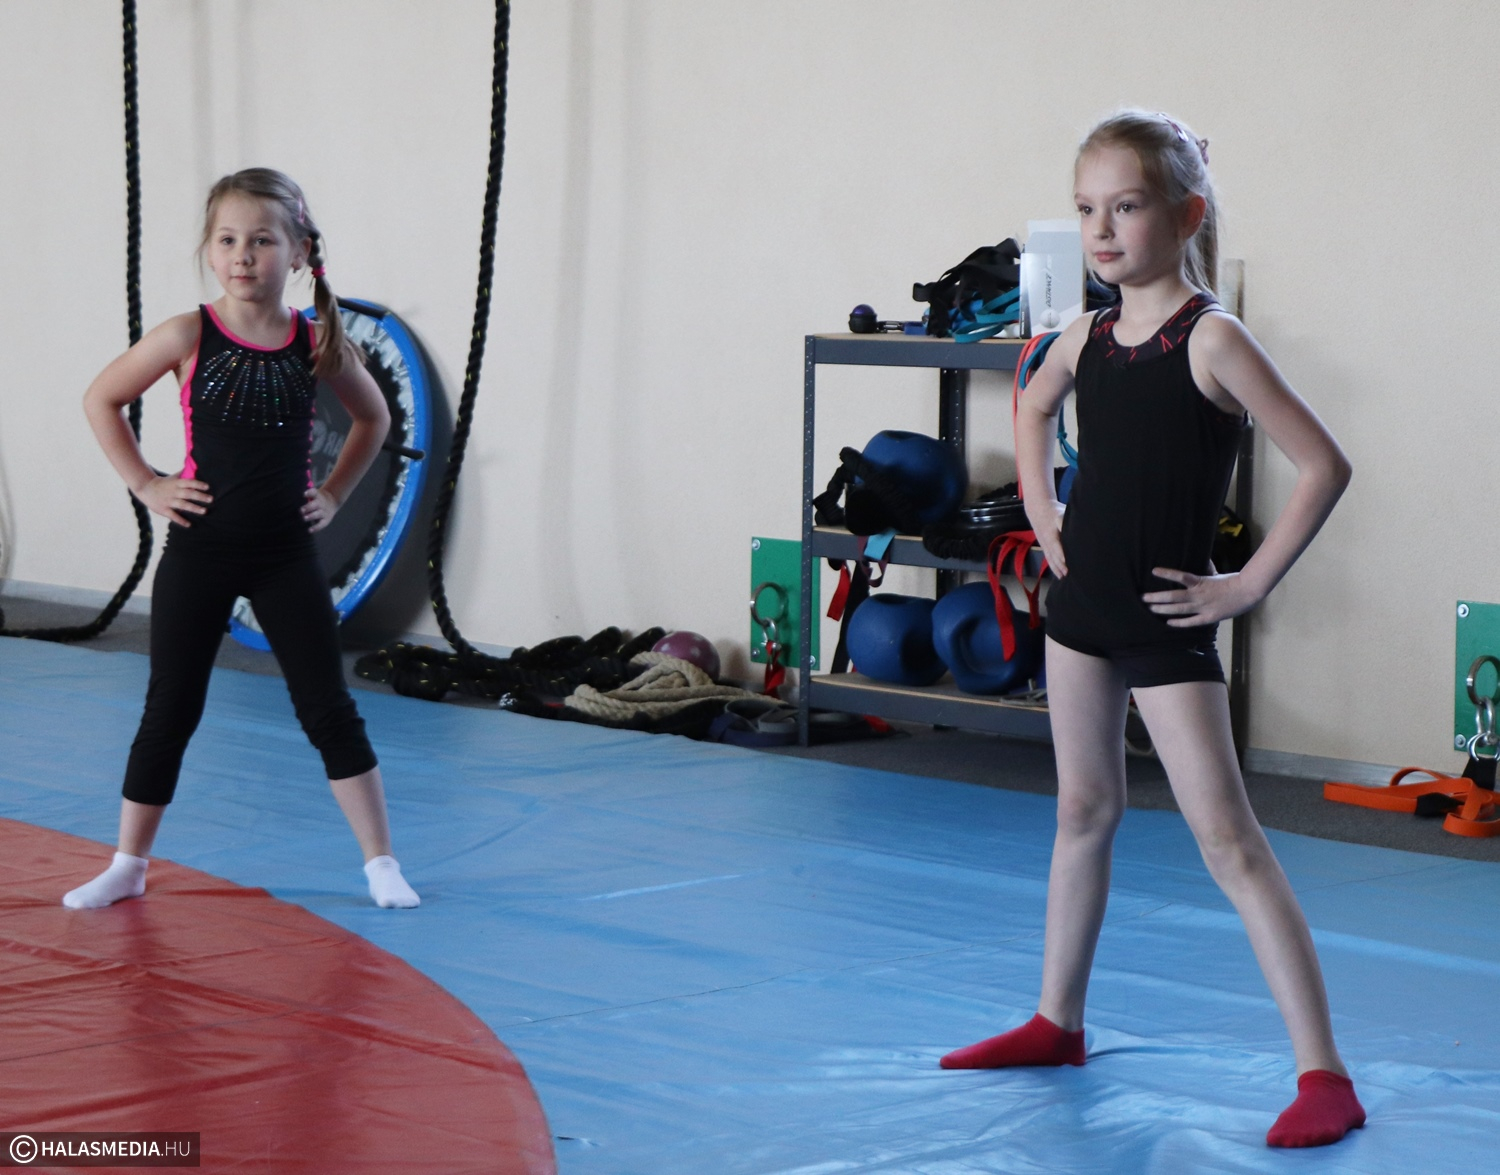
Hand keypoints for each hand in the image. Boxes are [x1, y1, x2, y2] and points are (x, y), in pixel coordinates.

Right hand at [134, 475, 210, 526]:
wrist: (146, 488)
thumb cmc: (165, 483)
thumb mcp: (173, 477)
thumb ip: (184, 474)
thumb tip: (195, 466)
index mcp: (176, 483)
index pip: (188, 482)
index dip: (198, 484)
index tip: (207, 487)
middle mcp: (173, 492)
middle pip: (188, 494)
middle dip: (200, 496)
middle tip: (211, 499)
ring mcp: (168, 501)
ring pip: (183, 505)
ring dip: (194, 508)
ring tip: (204, 511)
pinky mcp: (163, 510)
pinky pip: (173, 516)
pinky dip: (181, 520)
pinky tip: (189, 525)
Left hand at [302, 486, 339, 532]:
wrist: (332, 500)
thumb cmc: (316, 498)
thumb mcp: (314, 493)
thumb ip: (305, 496)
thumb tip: (288, 497)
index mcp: (317, 496)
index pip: (313, 493)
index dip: (309, 493)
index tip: (303, 494)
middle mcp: (321, 503)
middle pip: (315, 505)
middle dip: (308, 507)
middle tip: (301, 510)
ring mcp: (324, 512)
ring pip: (318, 514)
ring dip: (311, 516)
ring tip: (304, 518)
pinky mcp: (326, 520)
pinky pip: (321, 524)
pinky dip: (316, 528)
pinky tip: (309, 530)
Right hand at [1028, 500, 1067, 575]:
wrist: (1038, 509)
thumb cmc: (1053, 511)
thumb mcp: (1060, 514)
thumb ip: (1064, 523)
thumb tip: (1070, 531)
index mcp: (1050, 533)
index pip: (1056, 546)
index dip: (1060, 555)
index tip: (1066, 563)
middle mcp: (1046, 541)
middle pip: (1053, 555)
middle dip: (1060, 565)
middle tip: (1068, 574)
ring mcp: (1044, 544)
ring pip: (1050, 558)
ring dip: (1056, 568)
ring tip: (1063, 577)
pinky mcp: (1044, 545)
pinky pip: (1048, 557)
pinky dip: (1053, 566)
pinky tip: (1058, 573)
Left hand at [1142, 567, 1258, 625]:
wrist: (1247, 592)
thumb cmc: (1232, 581)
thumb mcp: (1216, 573)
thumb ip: (1206, 567)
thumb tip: (1201, 556)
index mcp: (1200, 582)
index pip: (1180, 576)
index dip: (1167, 574)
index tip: (1154, 571)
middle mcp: (1198, 595)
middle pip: (1173, 597)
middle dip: (1157, 597)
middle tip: (1143, 597)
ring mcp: (1202, 607)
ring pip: (1178, 610)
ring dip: (1163, 609)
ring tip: (1150, 608)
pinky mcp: (1208, 618)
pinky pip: (1191, 622)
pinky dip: (1179, 623)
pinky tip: (1168, 622)